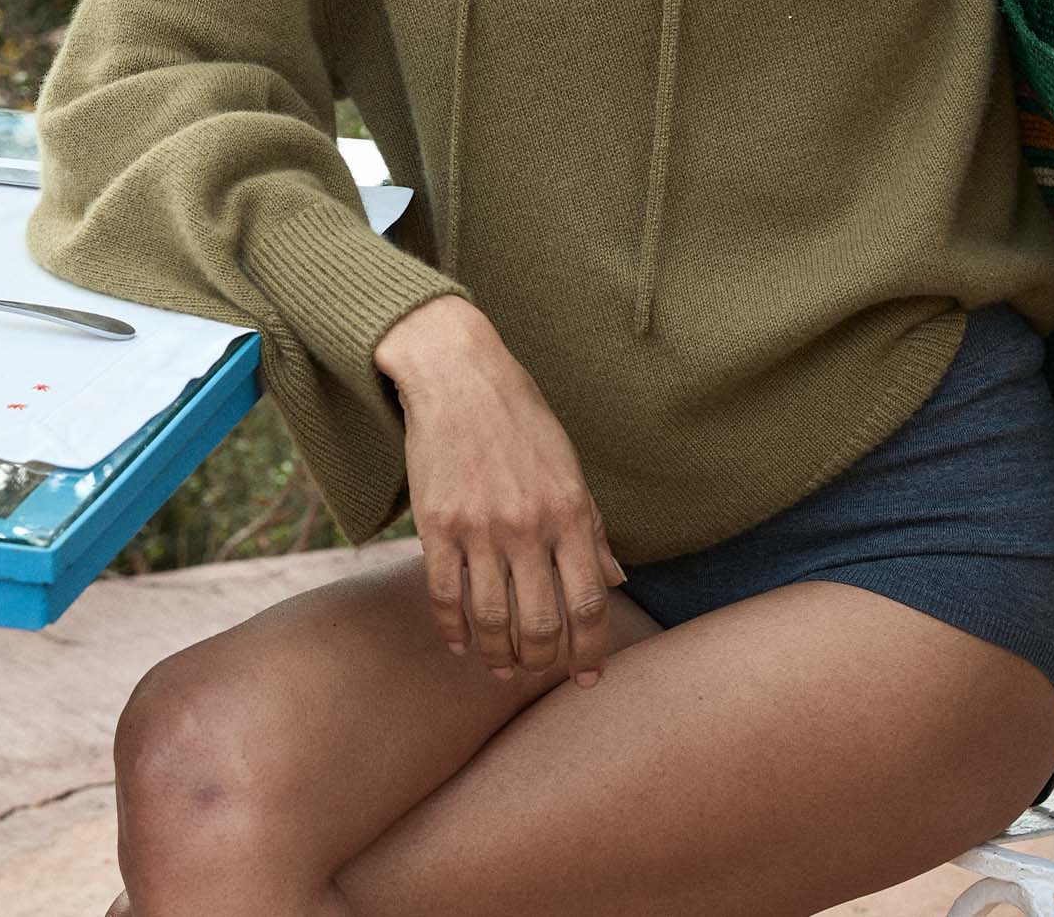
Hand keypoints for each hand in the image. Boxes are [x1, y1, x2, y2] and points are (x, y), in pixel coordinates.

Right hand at [390, 332, 629, 689]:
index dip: (592, 650)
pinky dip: (453, 629)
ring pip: (492, 621)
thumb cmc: (521, 419)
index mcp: (570, 511)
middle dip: (543, 663)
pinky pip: (445, 596)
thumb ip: (592, 528)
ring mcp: (480, 528)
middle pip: (542, 624)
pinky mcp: (437, 525)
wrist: (458, 376)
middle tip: (537, 672)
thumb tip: (616, 582)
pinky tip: (460, 643)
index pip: (590, 601)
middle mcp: (528, 526)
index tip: (589, 678)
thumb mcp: (569, 467)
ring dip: (498, 656)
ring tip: (501, 667)